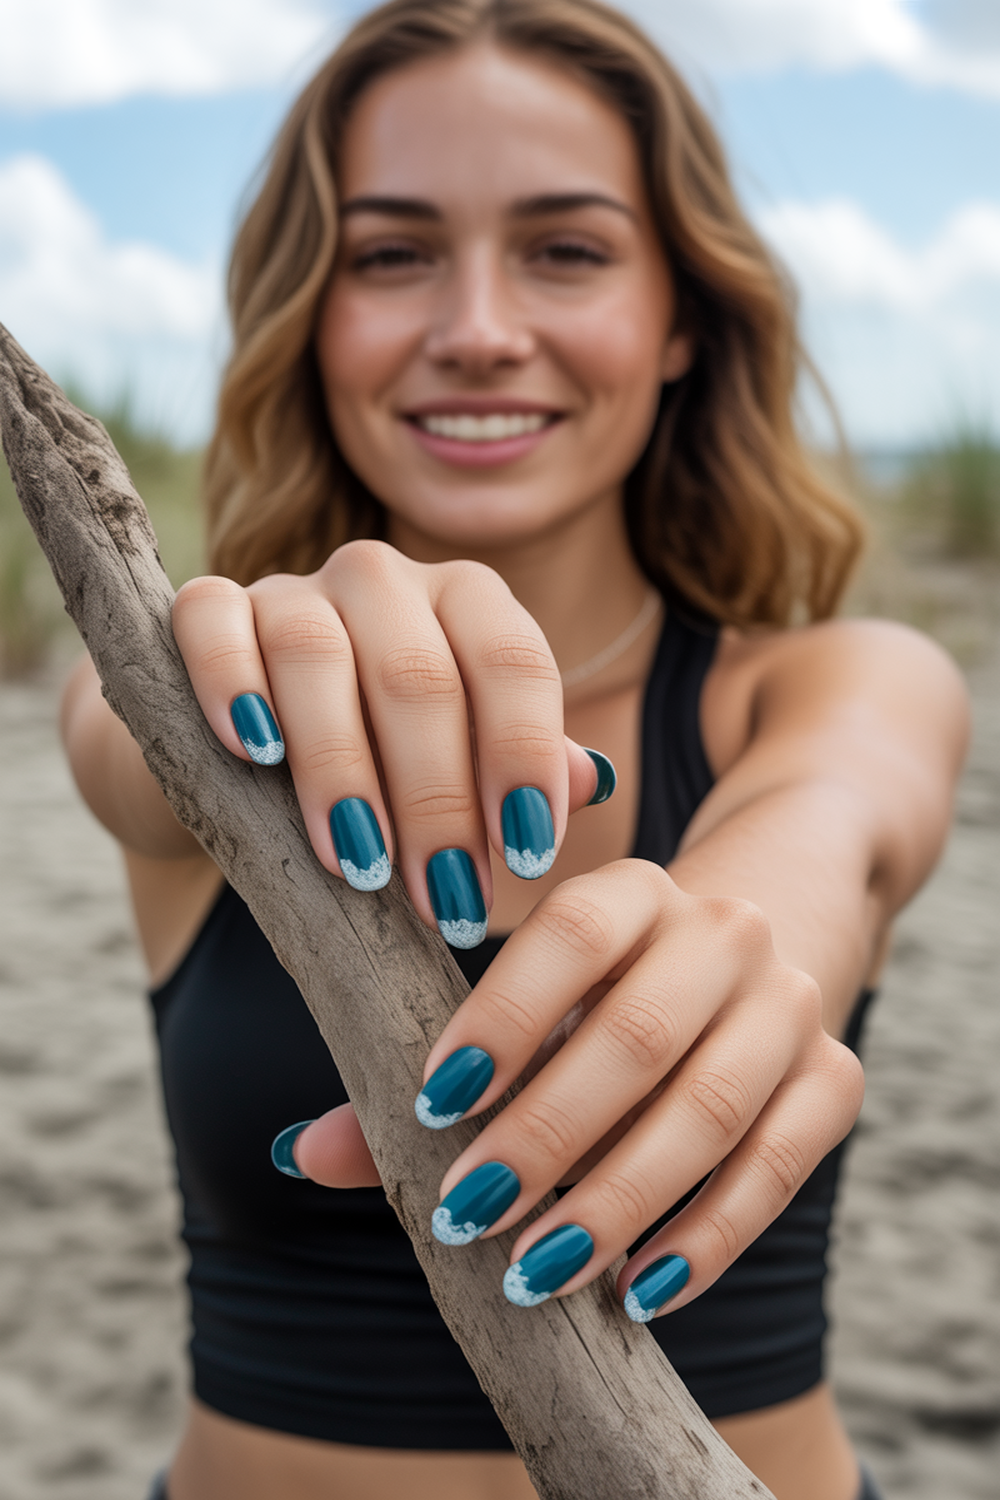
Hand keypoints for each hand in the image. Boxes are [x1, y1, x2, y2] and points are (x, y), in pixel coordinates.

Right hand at [173, 541, 601, 940]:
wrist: (261, 740)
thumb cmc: (393, 758)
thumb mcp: (468, 756)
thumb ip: (527, 763)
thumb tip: (589, 780)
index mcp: (466, 598)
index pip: (513, 660)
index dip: (524, 757)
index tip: (529, 855)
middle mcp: (383, 578)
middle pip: (418, 674)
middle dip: (438, 798)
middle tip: (447, 898)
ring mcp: (291, 586)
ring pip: (315, 654)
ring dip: (341, 768)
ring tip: (361, 864)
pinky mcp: (209, 605)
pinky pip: (212, 622)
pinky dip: (230, 681)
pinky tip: (256, 752)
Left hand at [292, 858, 863, 1318]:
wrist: (742, 963)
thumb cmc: (594, 998)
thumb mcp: (521, 1011)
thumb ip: (423, 1076)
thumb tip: (301, 1153)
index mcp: (632, 890)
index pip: (571, 934)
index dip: (503, 1018)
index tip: (432, 1107)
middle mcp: (722, 930)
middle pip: (637, 1034)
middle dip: (544, 1136)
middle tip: (466, 1216)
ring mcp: (791, 1002)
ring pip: (710, 1110)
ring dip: (617, 1203)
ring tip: (537, 1272)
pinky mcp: (837, 1078)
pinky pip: (779, 1167)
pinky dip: (707, 1238)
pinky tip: (638, 1292)